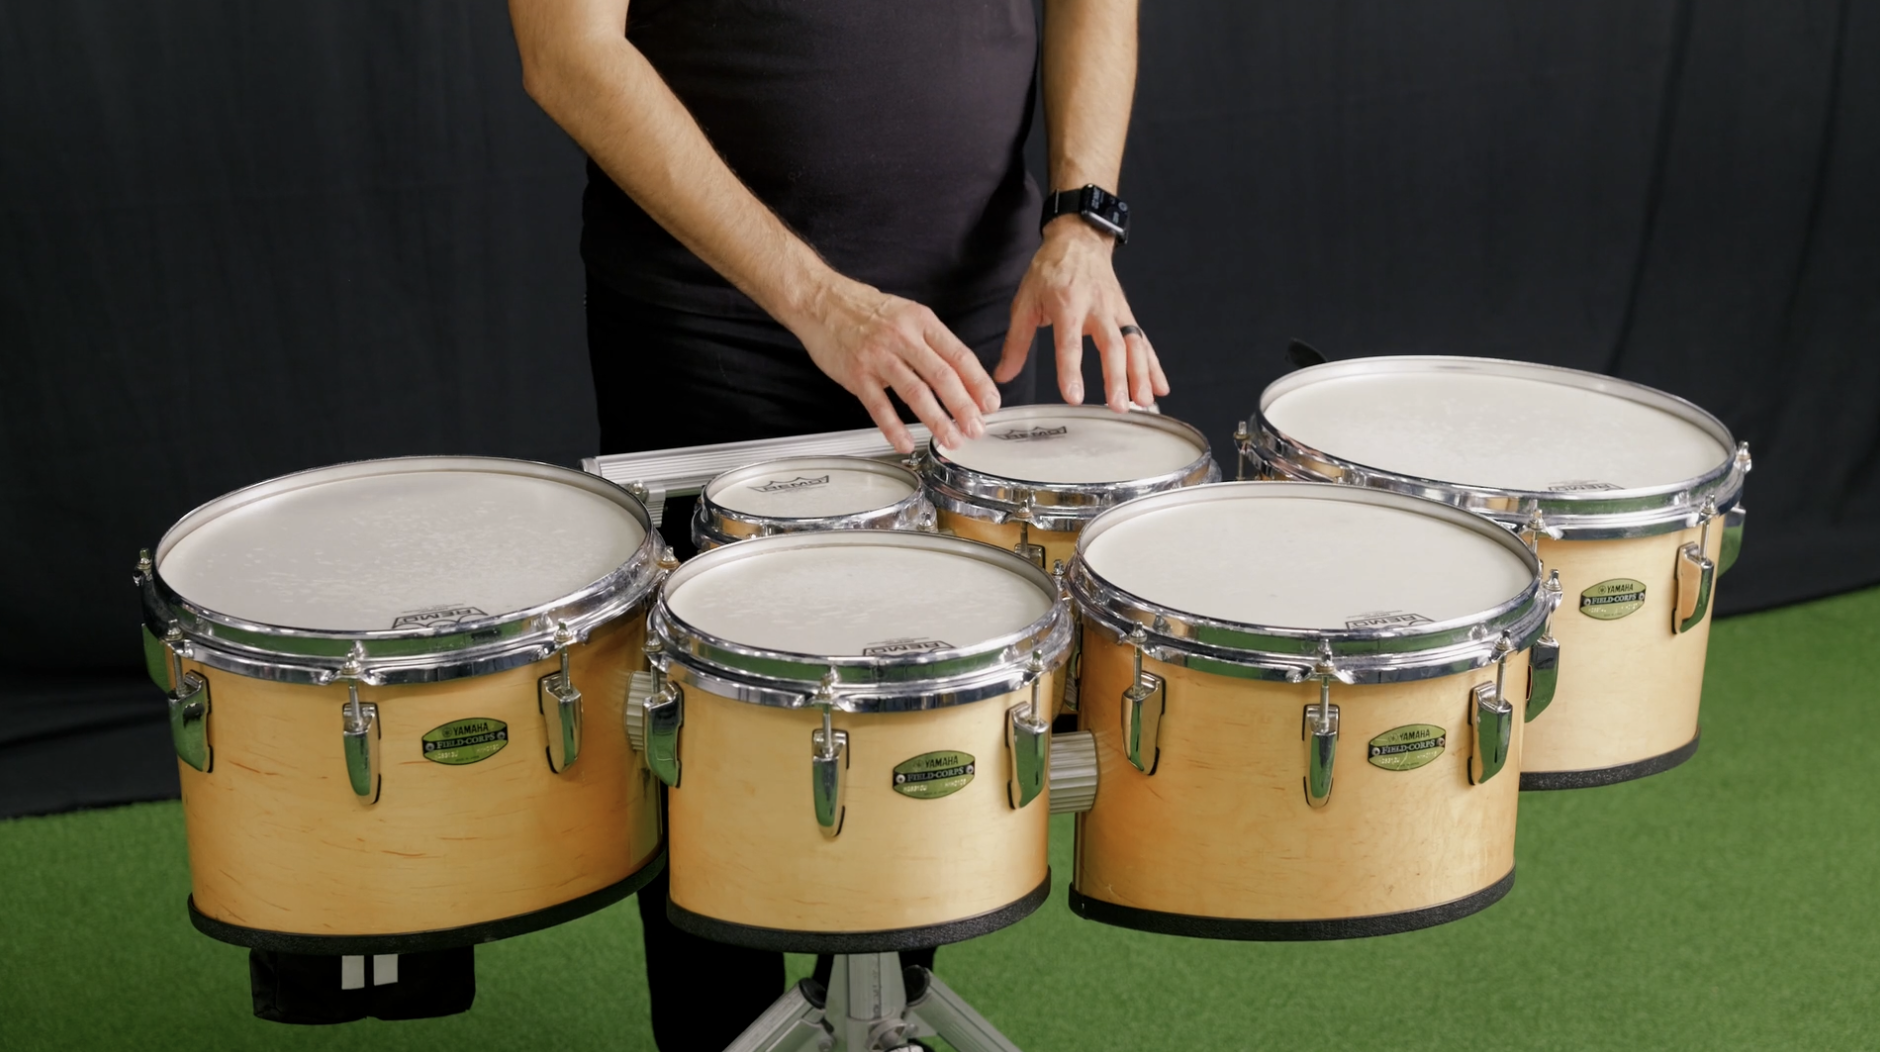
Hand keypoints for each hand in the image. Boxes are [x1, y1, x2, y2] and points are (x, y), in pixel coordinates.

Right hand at [794, 278, 1001, 453]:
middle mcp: (903, 338)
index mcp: (922, 322)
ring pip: (915, 393)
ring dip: (936, 420)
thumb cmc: (866, 310)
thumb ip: (932, 343)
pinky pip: (878, 406)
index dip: (979, 383)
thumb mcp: (908, 315)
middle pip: (942, 376)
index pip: (959, 355)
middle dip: (963, 407)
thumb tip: (962, 376)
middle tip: (976, 429)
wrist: (821, 301)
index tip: (991, 404)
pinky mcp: (856, 373)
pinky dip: (893, 428)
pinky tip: (905, 442)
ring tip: (951, 439)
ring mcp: (879, 356)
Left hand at [995, 218, 1168, 409]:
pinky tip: (1159, 387)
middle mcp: (1097, 308)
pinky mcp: (1127, 315)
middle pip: (1111, 346)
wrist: (1079, 241)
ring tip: (1142, 402)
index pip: (1069, 342)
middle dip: (1117, 377)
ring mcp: (1116, 312)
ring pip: (1134, 345)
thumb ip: (1016, 343)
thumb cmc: (1051, 271)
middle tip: (1117, 406)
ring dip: (1141, 375)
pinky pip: (1143, 342)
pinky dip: (1153, 365)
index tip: (1074, 397)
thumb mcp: (1025, 302)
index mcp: (1067, 304)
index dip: (1071, 370)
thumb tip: (1003, 376)